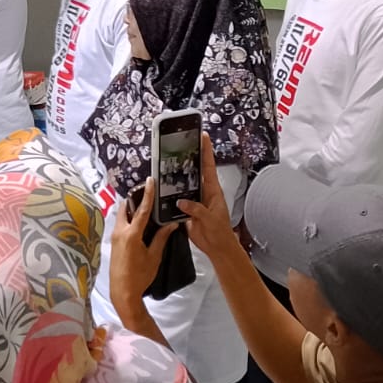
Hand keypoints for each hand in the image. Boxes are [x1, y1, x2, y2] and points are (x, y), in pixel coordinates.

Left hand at [109, 179, 176, 326]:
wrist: (123, 291)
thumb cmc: (141, 275)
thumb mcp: (154, 256)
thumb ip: (161, 238)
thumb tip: (171, 223)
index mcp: (132, 234)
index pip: (142, 209)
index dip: (148, 194)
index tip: (150, 180)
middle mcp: (120, 231)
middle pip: (125, 208)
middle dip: (134, 198)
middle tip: (145, 192)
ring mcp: (114, 236)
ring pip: (121, 215)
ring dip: (129, 208)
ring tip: (142, 204)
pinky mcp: (113, 242)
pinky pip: (119, 224)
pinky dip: (127, 218)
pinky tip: (136, 221)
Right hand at [177, 135, 237, 259]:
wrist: (216, 247)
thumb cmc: (220, 232)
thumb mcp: (211, 219)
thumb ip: (197, 210)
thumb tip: (181, 202)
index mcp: (213, 190)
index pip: (209, 166)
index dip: (206, 150)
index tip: (203, 135)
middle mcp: (203, 191)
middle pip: (195, 170)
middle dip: (190, 155)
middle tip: (181, 142)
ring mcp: (194, 199)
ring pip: (184, 182)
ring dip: (177, 173)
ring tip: (168, 160)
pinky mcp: (186, 209)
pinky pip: (177, 197)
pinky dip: (170, 192)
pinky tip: (162, 186)